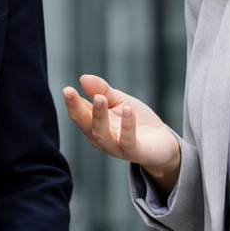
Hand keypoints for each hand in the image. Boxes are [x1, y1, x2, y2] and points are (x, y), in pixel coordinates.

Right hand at [62, 75, 180, 192]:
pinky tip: (127, 110)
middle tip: (72, 92)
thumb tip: (83, 78)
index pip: (79, 113)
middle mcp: (102, 137)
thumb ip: (102, 90)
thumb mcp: (119, 101)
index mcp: (95, 124)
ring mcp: (117, 147)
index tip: (67, 89)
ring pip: (102, 134)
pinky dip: (127, 126)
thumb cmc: (137, 120)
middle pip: (85, 124)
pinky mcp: (134, 152)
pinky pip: (128, 141)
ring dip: (99, 116)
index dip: (72, 102)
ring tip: (100, 99)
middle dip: (77, 109)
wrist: (162, 141)